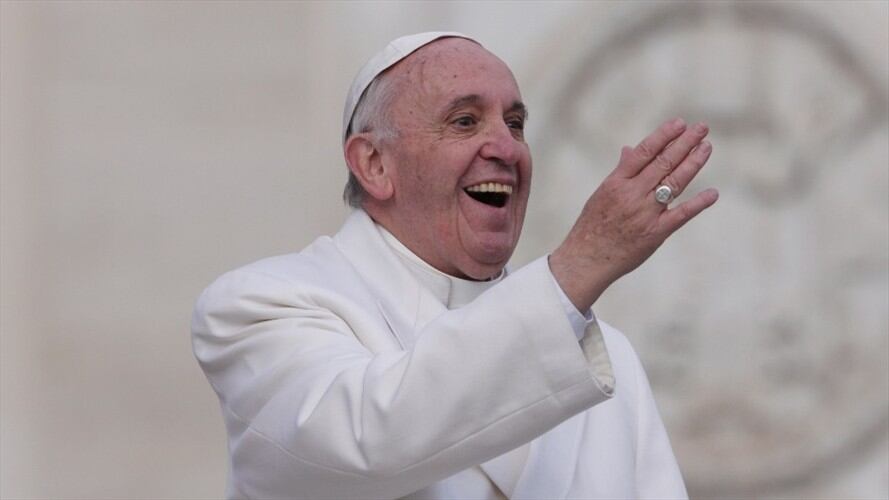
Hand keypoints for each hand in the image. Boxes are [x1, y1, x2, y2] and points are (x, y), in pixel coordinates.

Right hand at [550, 118, 718, 311]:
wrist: (586, 259)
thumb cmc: (592, 226)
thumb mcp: (601, 194)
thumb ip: (621, 172)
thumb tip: (630, 149)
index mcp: (616, 182)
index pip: (644, 152)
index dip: (664, 136)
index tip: (680, 123)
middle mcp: (632, 194)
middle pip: (663, 163)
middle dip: (685, 143)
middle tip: (702, 128)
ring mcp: (645, 213)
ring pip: (674, 182)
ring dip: (693, 163)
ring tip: (707, 147)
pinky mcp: (655, 233)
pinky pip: (680, 215)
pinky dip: (698, 204)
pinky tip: (712, 193)